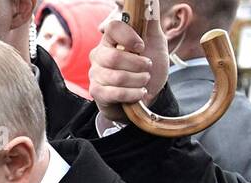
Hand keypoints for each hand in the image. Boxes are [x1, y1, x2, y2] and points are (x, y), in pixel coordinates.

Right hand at [90, 0, 168, 125]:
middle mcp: (99, 54)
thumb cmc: (146, 66)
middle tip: (147, 67)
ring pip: (117, 77)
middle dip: (138, 65)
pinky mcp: (97, 92)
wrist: (143, 93)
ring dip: (138, 80)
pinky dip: (133, 94)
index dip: (128, 36)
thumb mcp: (154, 40)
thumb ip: (150, 20)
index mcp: (111, 39)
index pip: (112, 27)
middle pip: (113, 57)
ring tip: (144, 81)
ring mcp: (95, 74)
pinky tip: (140, 92)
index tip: (142, 46)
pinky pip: (115, 93)